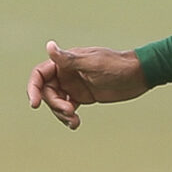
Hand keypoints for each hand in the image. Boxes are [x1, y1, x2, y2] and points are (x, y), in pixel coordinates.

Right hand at [26, 41, 148, 128]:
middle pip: (47, 93)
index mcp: (65, 62)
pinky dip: (69, 118)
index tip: (35, 104)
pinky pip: (68, 108)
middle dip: (55, 105)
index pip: (40, 74)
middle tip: (70, 112)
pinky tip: (75, 124)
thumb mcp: (92, 64)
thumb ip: (69, 59)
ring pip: (57, 103)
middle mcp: (66, 73)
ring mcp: (74, 86)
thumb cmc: (116, 65)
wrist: (138, 75)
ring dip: (62, 114)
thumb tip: (49, 46)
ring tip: (74, 122)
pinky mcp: (83, 97)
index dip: (33, 88)